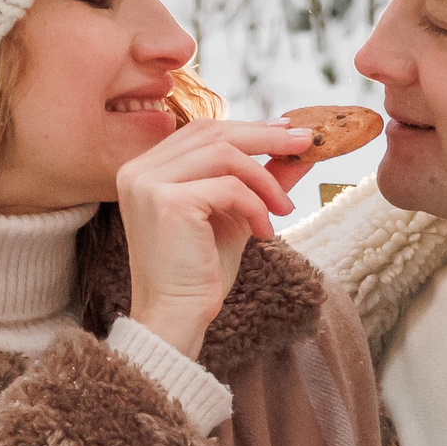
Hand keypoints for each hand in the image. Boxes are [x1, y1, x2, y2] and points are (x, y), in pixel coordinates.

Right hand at [117, 120, 314, 357]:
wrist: (177, 317)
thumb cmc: (200, 273)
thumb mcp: (236, 216)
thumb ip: (260, 181)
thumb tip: (300, 151)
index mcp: (147, 169)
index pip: (202, 131)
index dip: (248, 127)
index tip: (288, 131)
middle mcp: (139, 170)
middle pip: (212, 132)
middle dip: (266, 137)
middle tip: (307, 143)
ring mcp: (148, 183)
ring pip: (224, 154)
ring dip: (264, 179)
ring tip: (285, 208)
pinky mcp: (168, 202)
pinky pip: (228, 187)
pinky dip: (255, 205)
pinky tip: (264, 231)